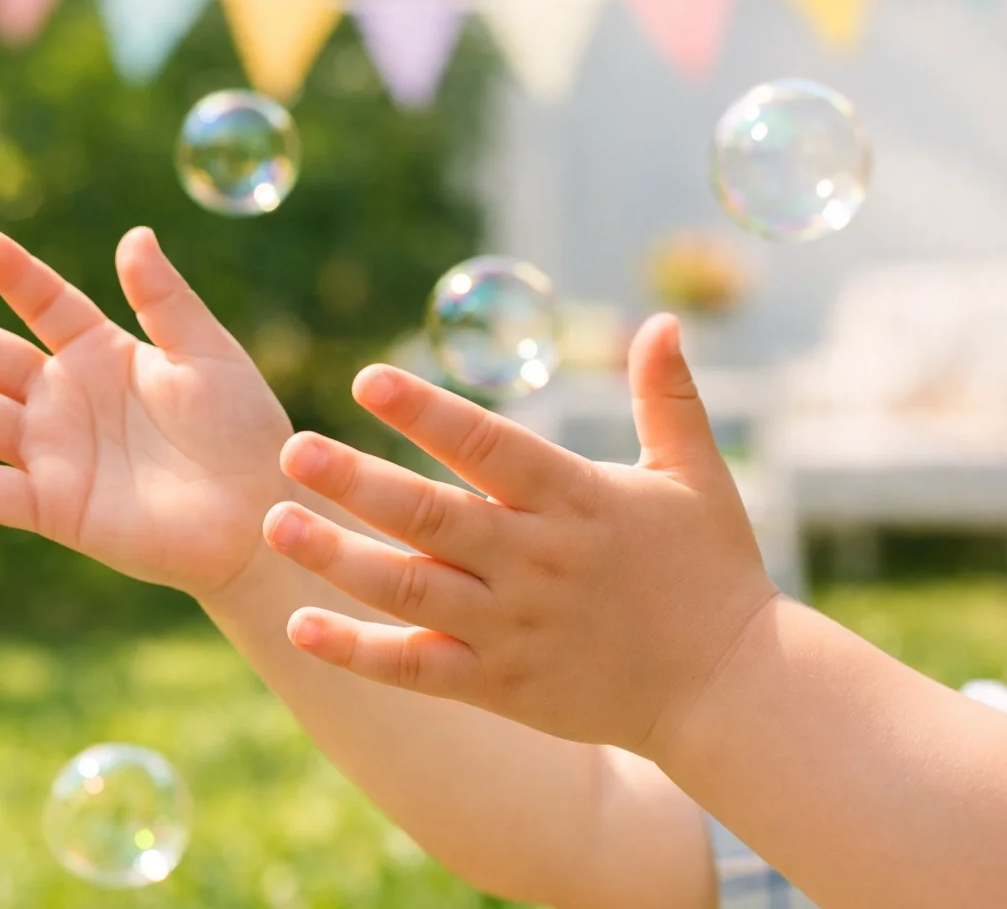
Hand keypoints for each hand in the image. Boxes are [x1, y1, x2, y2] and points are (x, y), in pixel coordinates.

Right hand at [0, 227, 293, 598]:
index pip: (46, 303)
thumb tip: (133, 234)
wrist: (260, 511)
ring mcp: (55, 453)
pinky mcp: (55, 507)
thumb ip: (165, 301)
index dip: (16, 275)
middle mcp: (67, 398)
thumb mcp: (208, 353)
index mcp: (103, 352)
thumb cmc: (244, 428)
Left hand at [261, 314, 778, 756]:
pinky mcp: (501, 684)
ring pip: (410, 590)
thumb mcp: (696, 475)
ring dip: (338, 558)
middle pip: (432, 517)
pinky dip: (357, 652)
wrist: (730, 689)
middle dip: (358, 483)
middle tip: (291, 450)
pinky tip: (300, 625)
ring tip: (276, 524)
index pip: (490, 446)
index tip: (368, 381)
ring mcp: (514, 626)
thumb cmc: (712, 570)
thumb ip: (668, 396)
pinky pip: (416, 669)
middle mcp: (537, 561)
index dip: (427, 412)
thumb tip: (664, 317)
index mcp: (576, 500)